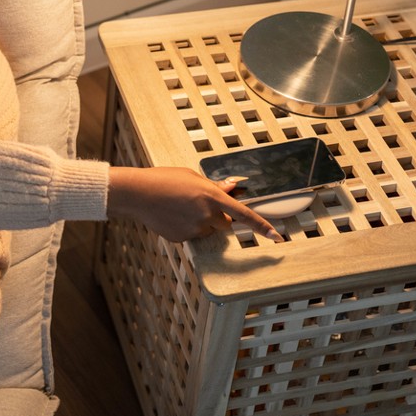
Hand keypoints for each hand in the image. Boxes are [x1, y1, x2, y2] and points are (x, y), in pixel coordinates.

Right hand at [107, 166, 283, 242]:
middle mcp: (206, 215)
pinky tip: (171, 215)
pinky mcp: (181, 238)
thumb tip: (232, 188)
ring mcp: (194, 229)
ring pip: (207, 229)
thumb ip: (214, 186)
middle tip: (199, 204)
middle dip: (219, 217)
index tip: (277, 237)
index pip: (243, 214)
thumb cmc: (164, 179)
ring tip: (179, 207)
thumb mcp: (192, 177)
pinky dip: (186, 227)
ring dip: (201, 221)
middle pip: (225, 223)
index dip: (262, 226)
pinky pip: (192, 235)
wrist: (137, 193)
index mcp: (211, 196)